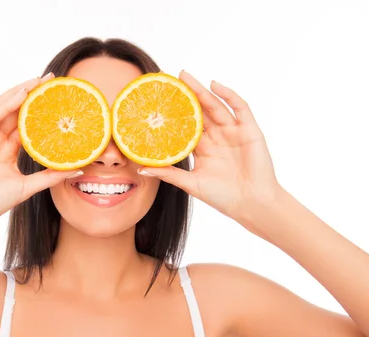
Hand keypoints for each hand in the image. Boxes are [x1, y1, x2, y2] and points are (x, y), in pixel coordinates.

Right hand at [0, 73, 81, 239]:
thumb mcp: (28, 186)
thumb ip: (50, 176)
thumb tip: (77, 170)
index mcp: (5, 149)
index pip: (24, 123)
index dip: (39, 109)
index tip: (58, 96)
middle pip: (13, 110)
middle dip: (31, 93)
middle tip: (50, 79)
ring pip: (0, 107)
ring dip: (19, 93)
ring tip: (37, 81)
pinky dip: (6, 105)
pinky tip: (21, 95)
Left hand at [138, 70, 283, 224]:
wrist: (251, 204)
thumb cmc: (222, 196)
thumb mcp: (190, 183)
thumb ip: (168, 174)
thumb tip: (140, 168)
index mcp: (202, 148)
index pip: (184, 125)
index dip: (172, 113)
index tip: (156, 101)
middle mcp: (217, 137)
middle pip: (199, 111)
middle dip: (185, 95)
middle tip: (169, 79)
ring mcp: (233, 132)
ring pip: (215, 106)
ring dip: (201, 91)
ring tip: (185, 76)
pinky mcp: (249, 130)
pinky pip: (239, 108)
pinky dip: (228, 95)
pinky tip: (214, 85)